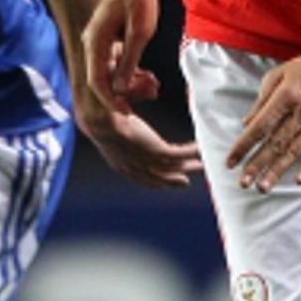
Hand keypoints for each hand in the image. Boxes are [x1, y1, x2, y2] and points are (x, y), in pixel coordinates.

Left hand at [77, 97, 201, 188]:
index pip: (142, 177)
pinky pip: (178, 154)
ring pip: (172, 166)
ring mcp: (146, 159)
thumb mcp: (111, 129)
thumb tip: (124, 118)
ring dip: (188, 166)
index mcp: (121, 164)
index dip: (155, 180)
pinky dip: (190, 152)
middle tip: (185, 182)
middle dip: (173, 180)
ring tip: (201, 163)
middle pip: (159, 178)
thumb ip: (121, 129)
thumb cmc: (101, 119)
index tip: (162, 179)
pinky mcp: (155, 150)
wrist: (99, 120)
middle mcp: (135, 167)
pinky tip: (199, 147)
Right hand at [83, 0, 162, 112]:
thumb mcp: (140, 33)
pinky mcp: (108, 36)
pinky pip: (115, 60)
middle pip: (103, 78)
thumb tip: (119, 88)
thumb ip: (128, 62)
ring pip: (111, 70)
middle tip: (149, 94)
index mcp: (95, 42)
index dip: (112, 100)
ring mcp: (99, 39)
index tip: (127, 112)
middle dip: (125, 91)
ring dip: (129, 81)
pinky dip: (130, 69)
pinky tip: (146, 75)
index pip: (97, 81)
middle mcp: (92, 41)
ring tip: (152, 85)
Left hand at [226, 48, 300, 192]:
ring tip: (263, 187)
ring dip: (277, 171)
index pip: (259, 127)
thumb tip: (246, 124)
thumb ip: (261, 100)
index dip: (243, 146)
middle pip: (275, 143)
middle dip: (257, 165)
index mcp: (285, 96)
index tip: (231, 161)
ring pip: (294, 151)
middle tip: (244, 183)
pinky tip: (299, 180)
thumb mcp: (278, 75)